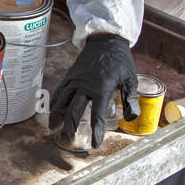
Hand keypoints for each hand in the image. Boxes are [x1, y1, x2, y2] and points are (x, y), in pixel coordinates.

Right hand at [51, 33, 138, 147]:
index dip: (96, 131)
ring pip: (63, 100)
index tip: (95, 144)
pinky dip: (55, 101)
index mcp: (102, 88)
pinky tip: (52, 110)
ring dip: (57, 115)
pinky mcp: (70, 75)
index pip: (97, 115)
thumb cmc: (120, 60)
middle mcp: (85, 85)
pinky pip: (60, 90)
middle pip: (74, 110)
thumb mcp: (130, 79)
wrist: (106, 40)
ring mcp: (76, 79)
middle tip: (69, 139)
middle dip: (70, 126)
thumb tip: (132, 118)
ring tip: (53, 128)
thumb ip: (130, 99)